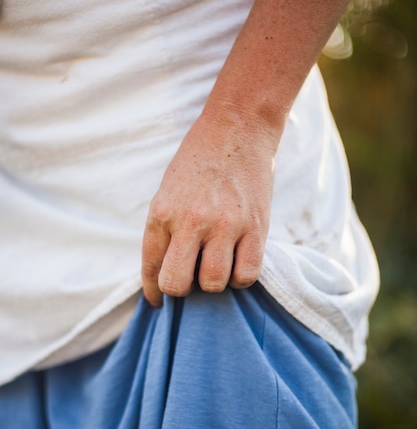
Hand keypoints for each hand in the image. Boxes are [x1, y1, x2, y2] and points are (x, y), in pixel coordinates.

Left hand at [141, 106, 280, 305]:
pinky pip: (247, 274)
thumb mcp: (168, 191)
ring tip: (216, 265)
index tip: (157, 300)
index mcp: (162, 213)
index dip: (152, 291)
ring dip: (213, 282)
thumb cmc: (199, 160)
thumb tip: (165, 270)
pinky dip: (241, 277)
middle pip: (177, 284)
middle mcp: (190, 222)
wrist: (238, 128)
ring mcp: (225, 226)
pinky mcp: (255, 228)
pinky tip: (238, 263)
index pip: (151, 267)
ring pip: (213, 283)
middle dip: (181, 289)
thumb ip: (164, 229)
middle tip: (190, 278)